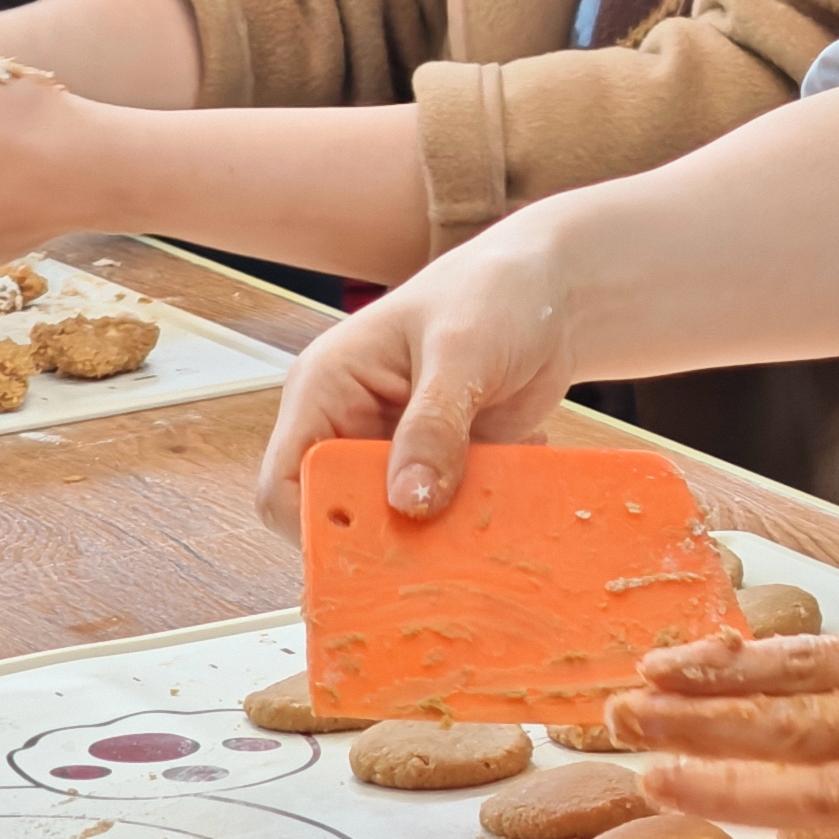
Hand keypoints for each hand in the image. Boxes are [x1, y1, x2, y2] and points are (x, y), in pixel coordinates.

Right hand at [248, 217, 586, 533]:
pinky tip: (510, 486)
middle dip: (384, 538)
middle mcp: (351, 425)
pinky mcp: (444, 467)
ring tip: (484, 515)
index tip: (368, 550)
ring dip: (438, 533)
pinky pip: (446, 516)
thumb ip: (433, 426)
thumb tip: (408, 500)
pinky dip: (475, 518)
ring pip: (395, 523)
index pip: (285, 481)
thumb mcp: (461, 351)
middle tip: (438, 548)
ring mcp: (398, 451)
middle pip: (339, 513)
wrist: (554, 288)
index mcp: (326, 388)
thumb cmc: (492, 291)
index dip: (315, 523)